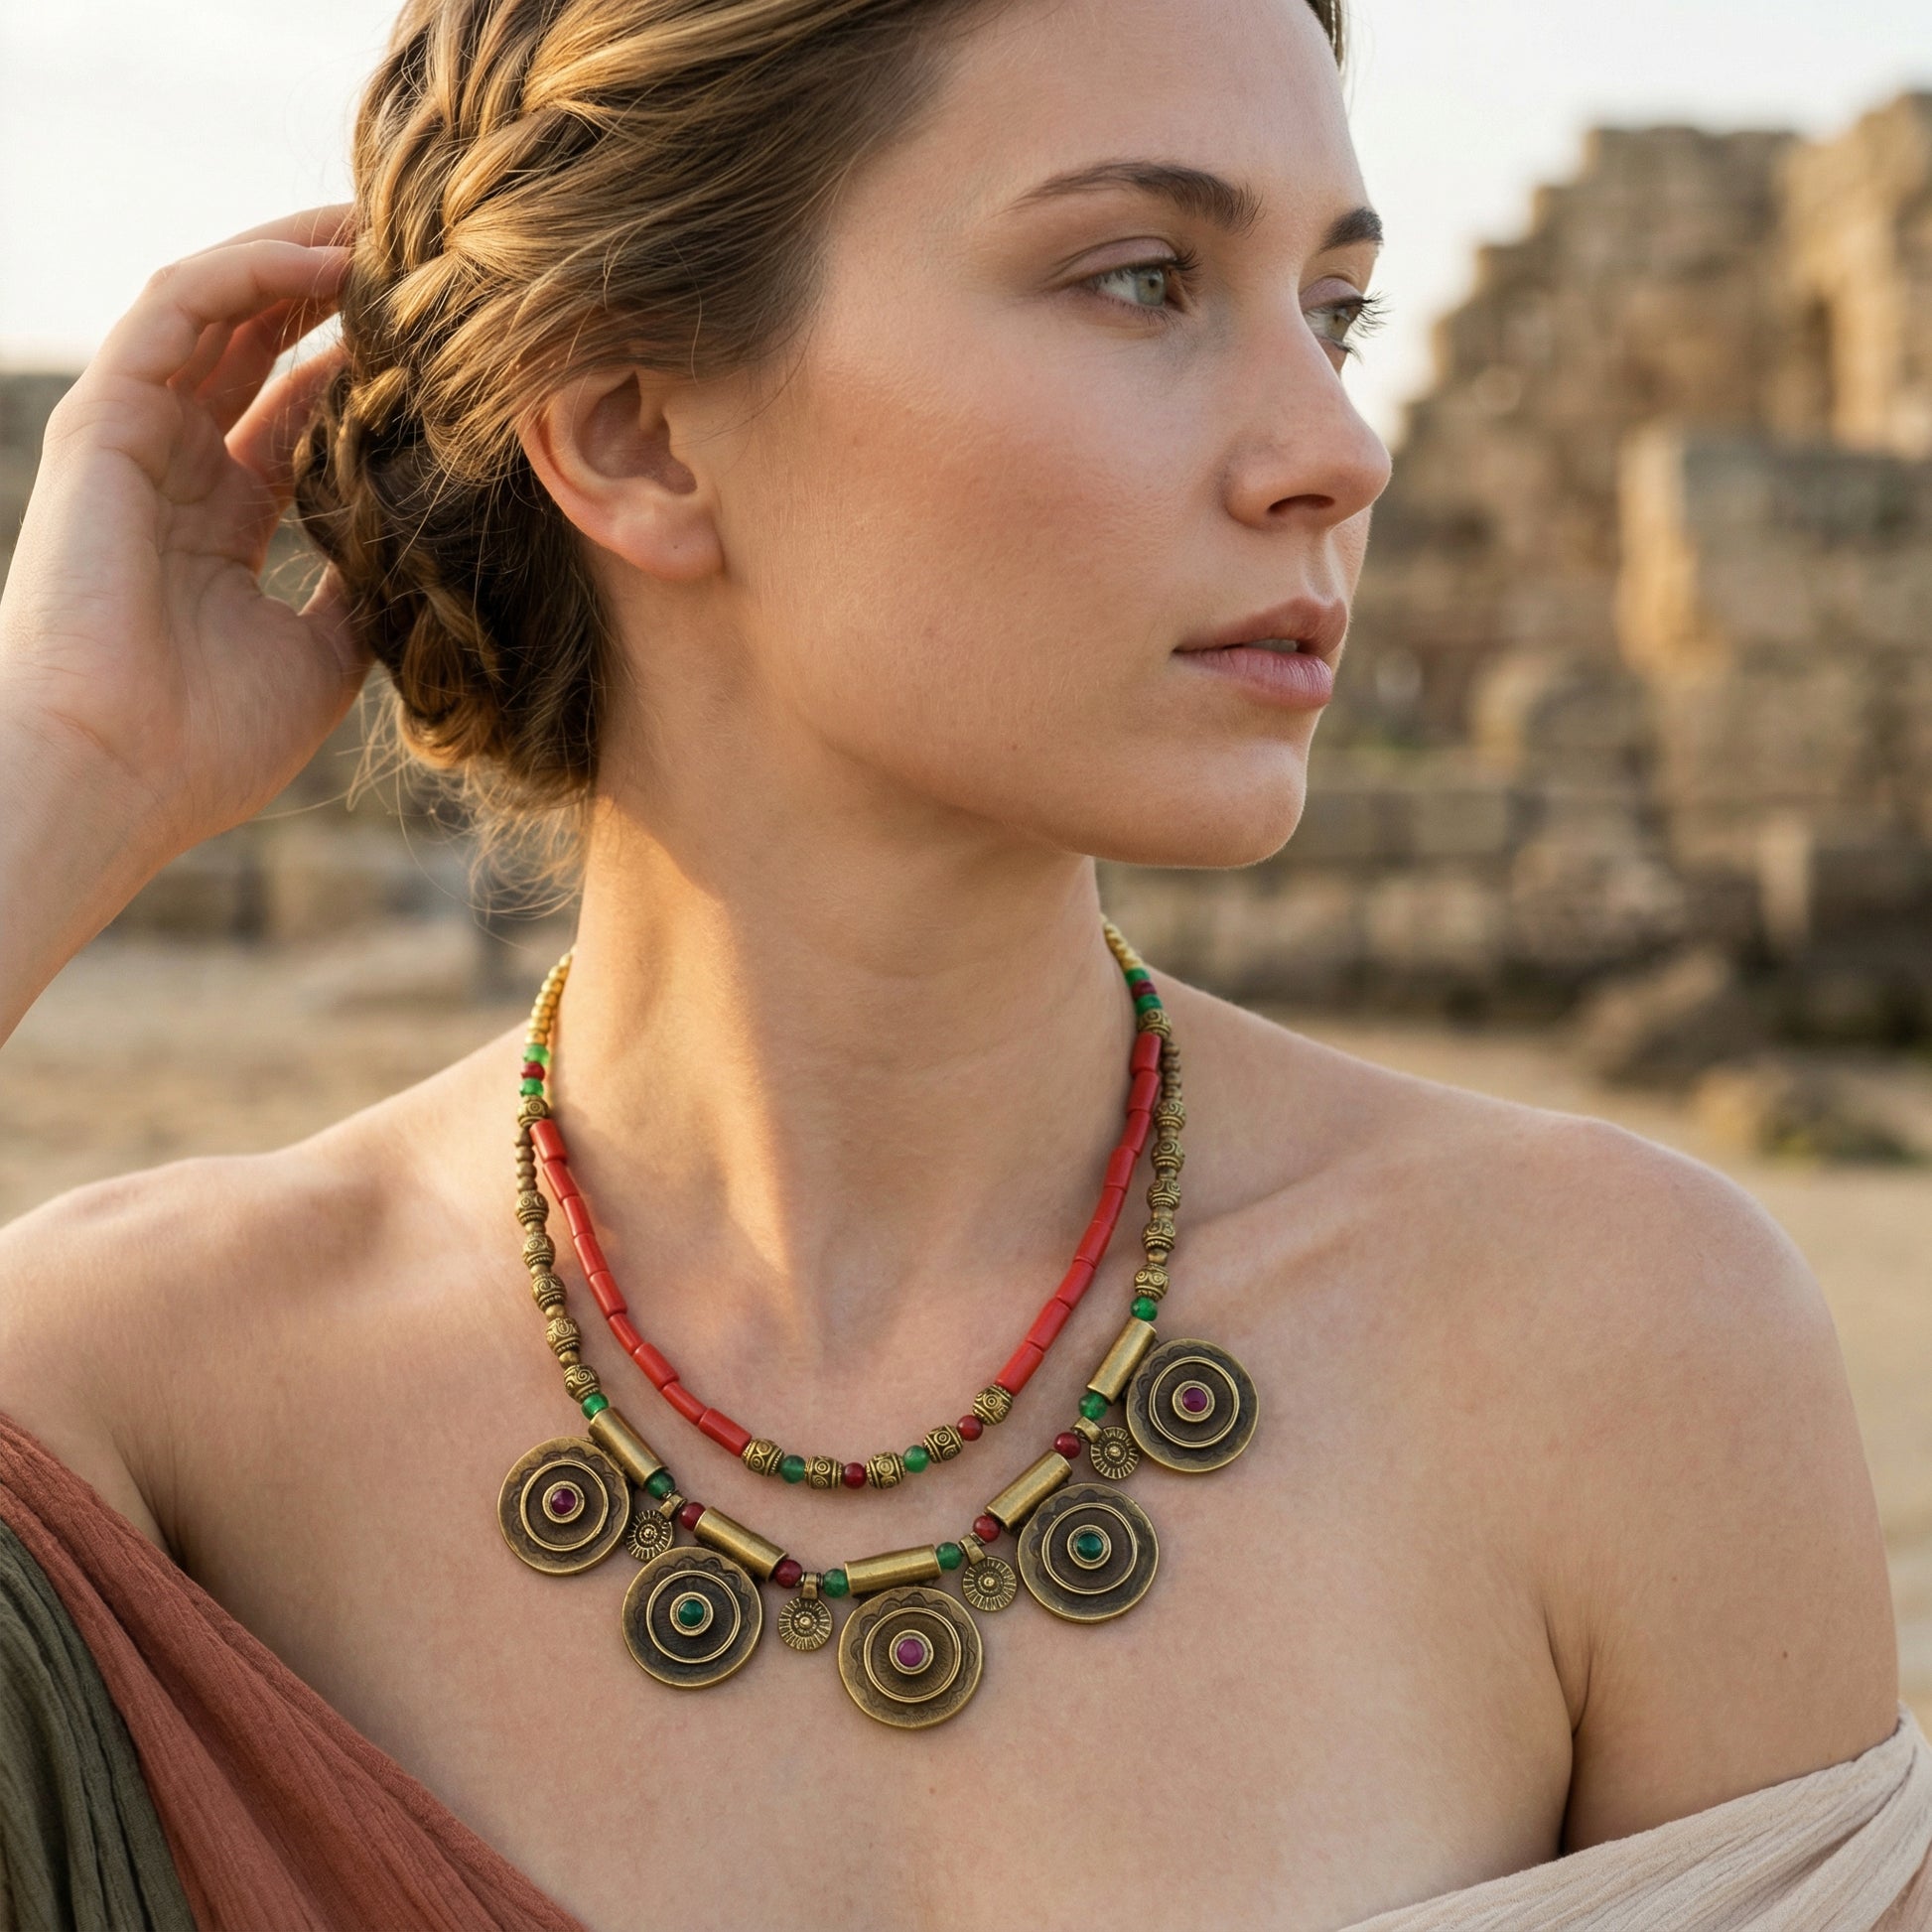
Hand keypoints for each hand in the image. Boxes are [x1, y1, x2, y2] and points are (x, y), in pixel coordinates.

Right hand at [0, 206, 365, 868]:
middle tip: (423, 250)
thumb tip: (427, 539)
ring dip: (300, 255)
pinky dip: (251, 270)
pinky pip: (178, 309)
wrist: (114, 778)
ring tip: (386, 227)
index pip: (296, 410)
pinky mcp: (103, 421)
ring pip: (220, 306)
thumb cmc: (207, 742)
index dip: (367, 365)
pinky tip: (329, 259)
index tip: (449, 338)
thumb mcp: (323, 655)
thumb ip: (363, 584)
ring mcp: (135, 439)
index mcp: (223, 523)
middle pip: (260, 343)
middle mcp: (177, 469)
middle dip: (338, 290)